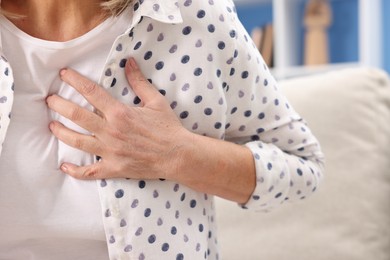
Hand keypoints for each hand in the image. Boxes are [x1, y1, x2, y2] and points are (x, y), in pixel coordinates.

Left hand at [47, 58, 187, 179]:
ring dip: (61, 132)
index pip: (91, 92)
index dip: (75, 81)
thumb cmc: (168, 128)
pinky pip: (90, 171)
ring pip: (78, 141)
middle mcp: (110, 131)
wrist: (177, 155)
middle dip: (59, 105)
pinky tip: (64, 166)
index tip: (63, 75)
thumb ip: (139, 81)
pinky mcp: (114, 168)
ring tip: (52, 126)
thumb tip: (129, 62)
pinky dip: (75, 170)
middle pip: (77, 115)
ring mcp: (110, 151)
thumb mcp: (156, 101)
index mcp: (119, 113)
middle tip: (50, 100)